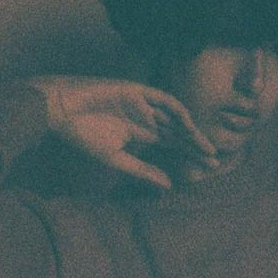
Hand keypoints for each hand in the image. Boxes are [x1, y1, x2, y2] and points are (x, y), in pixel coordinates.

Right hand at [28, 76, 217, 188]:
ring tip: (204, 146)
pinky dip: (176, 110)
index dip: (190, 154)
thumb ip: (143, 171)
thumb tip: (169, 186)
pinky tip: (188, 124)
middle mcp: (145, 118)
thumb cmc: (83, 136)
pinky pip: (162, 99)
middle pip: (178, 131)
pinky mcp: (136, 90)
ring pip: (174, 117)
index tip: (208, 167)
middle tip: (215, 159)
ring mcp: (142, 103)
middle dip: (196, 144)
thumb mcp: (117, 160)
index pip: (173, 143)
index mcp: (140, 134)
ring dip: (190, 130)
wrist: (62, 110)